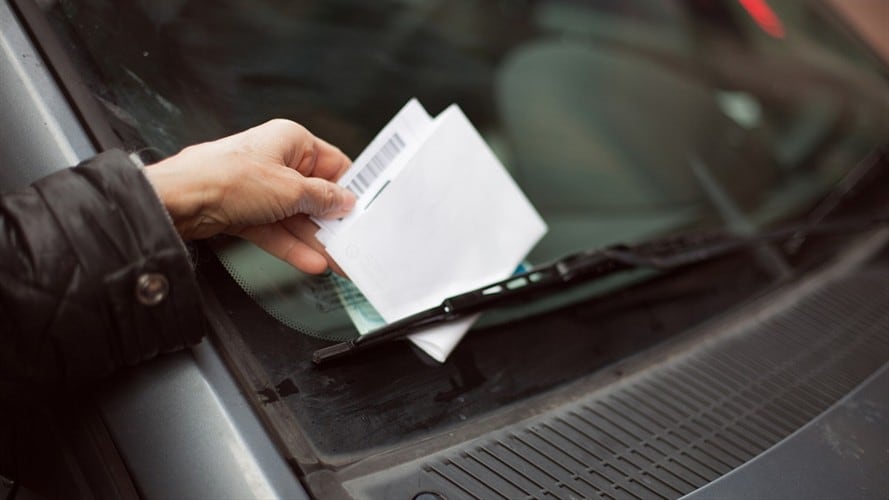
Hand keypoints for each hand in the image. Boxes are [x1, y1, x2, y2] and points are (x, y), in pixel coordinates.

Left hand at [144, 119, 355, 273]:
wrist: (178, 201)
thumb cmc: (225, 177)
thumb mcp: (290, 189)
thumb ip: (323, 198)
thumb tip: (344, 201)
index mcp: (291, 140)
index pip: (333, 164)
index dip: (350, 188)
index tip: (364, 211)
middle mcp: (276, 161)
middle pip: (315, 195)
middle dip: (333, 222)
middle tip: (353, 243)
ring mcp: (260, 188)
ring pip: (296, 217)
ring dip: (315, 240)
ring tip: (338, 262)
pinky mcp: (245, 212)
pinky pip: (276, 230)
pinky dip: (292, 246)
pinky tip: (310, 261)